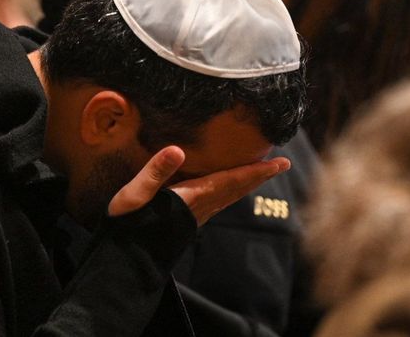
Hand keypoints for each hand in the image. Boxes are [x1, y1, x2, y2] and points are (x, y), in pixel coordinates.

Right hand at [107, 147, 290, 225]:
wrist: (126, 259)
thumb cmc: (128, 224)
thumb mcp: (136, 193)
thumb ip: (156, 171)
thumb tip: (177, 149)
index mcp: (192, 197)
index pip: (231, 180)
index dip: (255, 171)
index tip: (279, 163)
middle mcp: (200, 207)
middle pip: (236, 189)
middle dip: (259, 176)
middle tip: (282, 164)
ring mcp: (196, 216)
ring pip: (230, 197)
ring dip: (247, 184)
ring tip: (261, 173)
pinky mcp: (189, 220)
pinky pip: (219, 202)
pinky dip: (232, 191)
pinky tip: (228, 189)